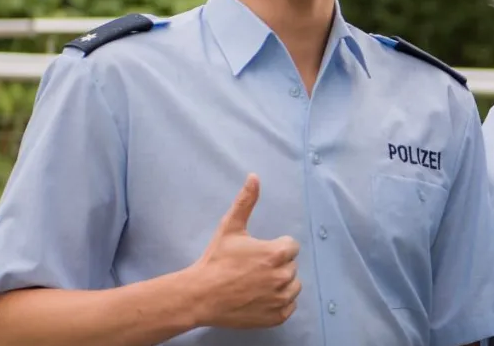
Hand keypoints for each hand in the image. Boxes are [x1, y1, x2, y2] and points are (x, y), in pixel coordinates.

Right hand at [188, 174, 301, 328]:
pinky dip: (278, 302)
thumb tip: (254, 176)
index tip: (258, 253)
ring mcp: (280, 299)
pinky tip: (260, 297)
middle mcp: (283, 276)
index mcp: (276, 253)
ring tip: (257, 282)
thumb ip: (246, 201)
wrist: (200, 295)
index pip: (291, 246)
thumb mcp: (230, 227)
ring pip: (293, 286)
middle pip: (291, 265)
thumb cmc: (216, 260)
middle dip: (276, 264)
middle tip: (253, 268)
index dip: (275, 247)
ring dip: (280, 283)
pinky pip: (288, 306)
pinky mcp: (276, 317)